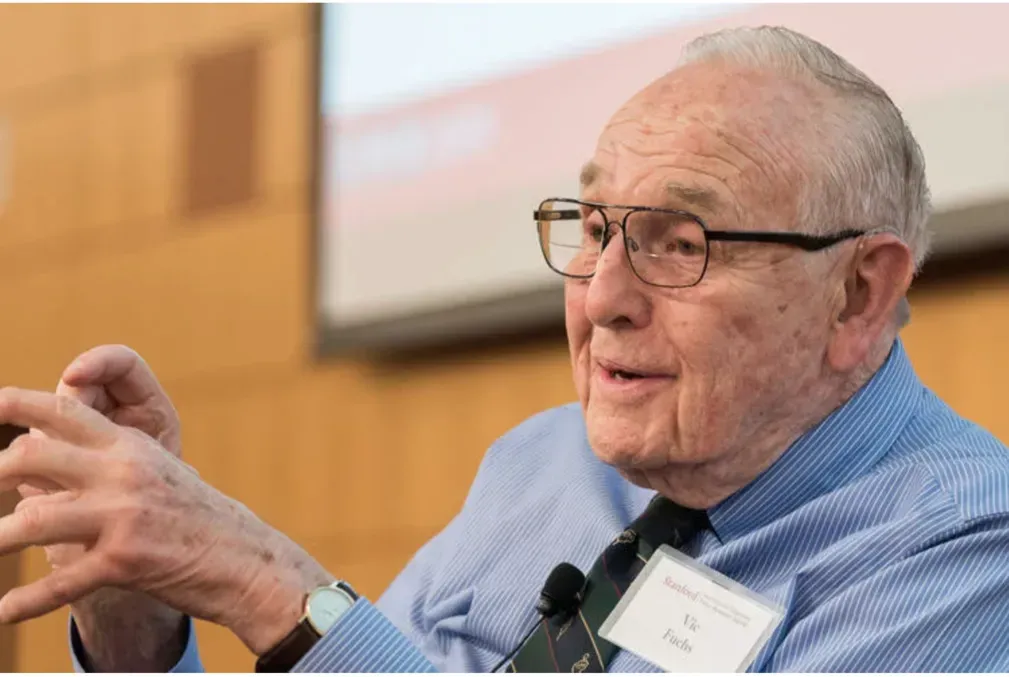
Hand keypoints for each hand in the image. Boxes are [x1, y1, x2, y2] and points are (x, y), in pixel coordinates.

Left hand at [16, 345, 186, 670]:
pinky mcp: (124, 560)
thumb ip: (105, 467)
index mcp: (129, 445)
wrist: (244, 559)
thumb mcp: (156, 474)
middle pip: (31, 456)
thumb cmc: (197, 519)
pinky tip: (4, 612)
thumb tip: (37, 479)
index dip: (14, 404)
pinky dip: (25, 602)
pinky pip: (60, 582)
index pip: (62, 411)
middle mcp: (122, 472)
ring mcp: (122, 515)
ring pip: (30, 521)